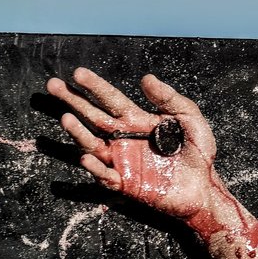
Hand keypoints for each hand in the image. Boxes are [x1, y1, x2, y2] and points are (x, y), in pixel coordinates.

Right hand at [47, 68, 218, 220]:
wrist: (204, 185)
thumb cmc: (197, 151)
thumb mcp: (189, 118)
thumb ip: (170, 98)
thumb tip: (146, 78)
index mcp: (137, 120)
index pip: (111, 99)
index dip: (95, 86)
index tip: (77, 73)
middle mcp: (123, 138)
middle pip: (92, 117)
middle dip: (72, 101)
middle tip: (53, 85)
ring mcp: (121, 160)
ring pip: (92, 144)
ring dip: (78, 132)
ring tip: (66, 118)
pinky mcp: (125, 183)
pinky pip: (105, 175)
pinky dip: (95, 167)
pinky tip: (87, 156)